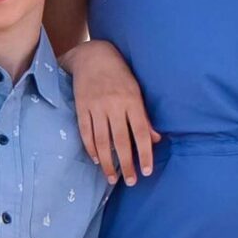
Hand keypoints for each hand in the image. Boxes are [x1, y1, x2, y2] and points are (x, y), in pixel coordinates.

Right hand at [65, 40, 159, 185]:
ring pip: (102, 141)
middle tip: (131, 182)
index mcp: (132, 100)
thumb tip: (156, 140)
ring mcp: (96, 107)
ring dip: (108, 162)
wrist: (92, 56)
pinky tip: (96, 159)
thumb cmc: (120, 74)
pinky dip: (91, 148)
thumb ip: (144, 117)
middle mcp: (114, 105)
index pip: (141, 132)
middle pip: (121, 141)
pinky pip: (86, 132)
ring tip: (112, 178)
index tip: (147, 171)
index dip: (145, 153)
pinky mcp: (81, 107)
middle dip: (127, 164)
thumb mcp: (136, 91)